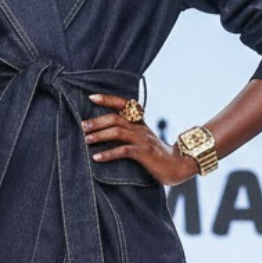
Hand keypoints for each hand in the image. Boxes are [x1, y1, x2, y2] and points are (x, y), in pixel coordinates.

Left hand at [82, 94, 199, 186]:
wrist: (178, 165)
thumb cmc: (156, 154)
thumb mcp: (142, 139)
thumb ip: (128, 133)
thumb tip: (105, 132)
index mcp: (139, 122)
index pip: (123, 104)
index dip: (108, 99)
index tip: (91, 97)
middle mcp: (140, 128)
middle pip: (116, 118)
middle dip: (97, 121)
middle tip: (82, 126)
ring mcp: (143, 140)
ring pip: (118, 131)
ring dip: (99, 135)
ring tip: (86, 140)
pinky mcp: (144, 153)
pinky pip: (123, 150)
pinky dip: (108, 154)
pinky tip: (97, 157)